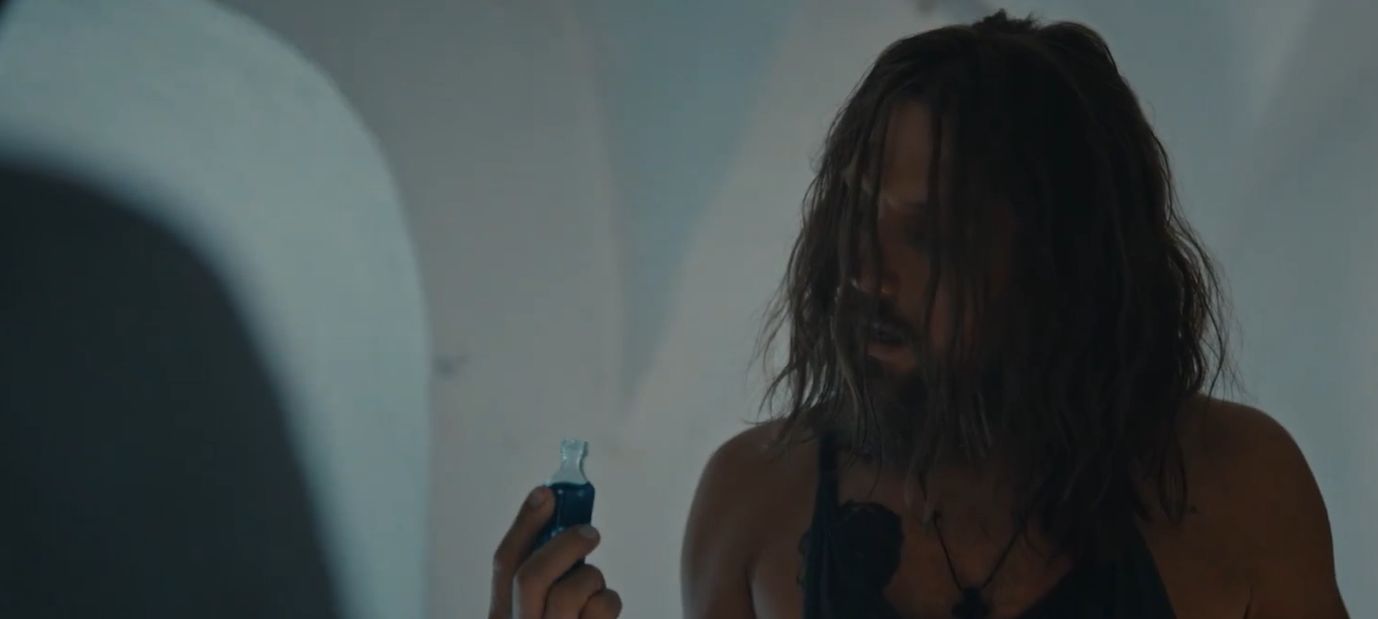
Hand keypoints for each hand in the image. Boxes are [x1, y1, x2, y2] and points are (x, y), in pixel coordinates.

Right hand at [489, 486, 621, 618]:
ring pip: (567, 593)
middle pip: (530, 576)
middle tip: (589, 532)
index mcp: (502, 614)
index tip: (546, 494)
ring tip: (594, 587)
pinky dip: (609, 600)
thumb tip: (555, 515)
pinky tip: (603, 611)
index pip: (504, 563)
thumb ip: (540, 569)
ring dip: (590, 579)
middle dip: (564, 545)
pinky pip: (600, 609)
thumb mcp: (537, 603)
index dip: (525, 523)